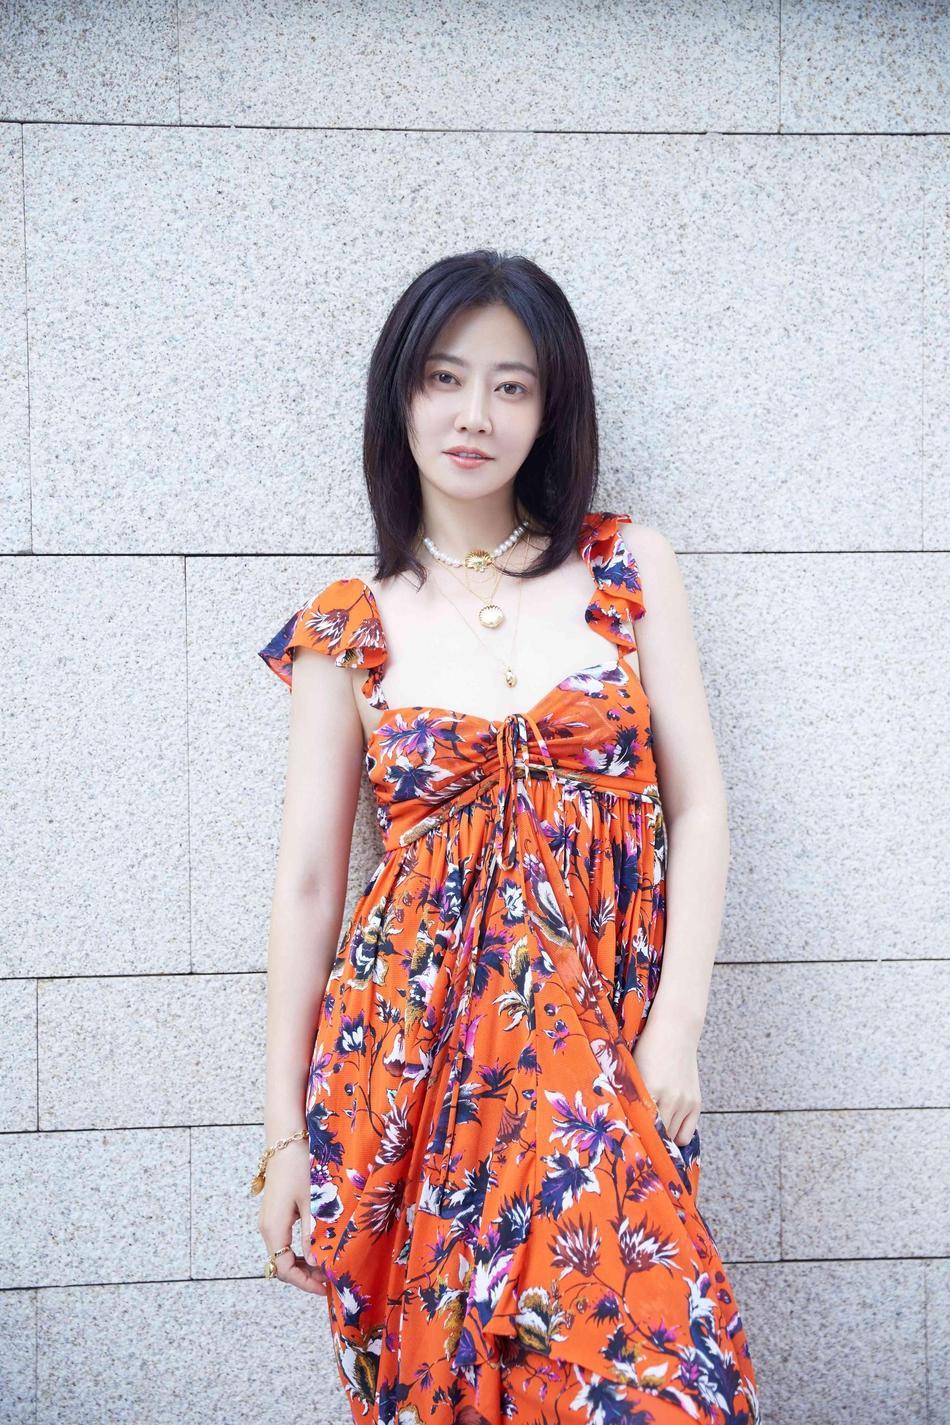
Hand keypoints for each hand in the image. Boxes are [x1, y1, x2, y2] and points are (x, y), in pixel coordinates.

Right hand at [256, 1138, 328, 1294]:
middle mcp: (266, 1227)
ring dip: (303, 1262)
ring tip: (327, 1265)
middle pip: (282, 1263)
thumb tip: (318, 1264)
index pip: (283, 1268)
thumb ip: (313, 1234)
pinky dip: (299, 1249)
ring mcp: (269, 1219)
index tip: (325, 1288)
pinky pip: (285, 1239)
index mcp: (273, 1227)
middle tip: (330, 1279)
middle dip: (305, 1275)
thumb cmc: (300, 1166)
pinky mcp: (274, 1212)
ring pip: (283, 1252)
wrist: (286, 1139)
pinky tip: (318, 1246)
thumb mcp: (312, 1201)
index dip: (303, 1282)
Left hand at [632, 1003, 701, 1146]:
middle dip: (645, 1141)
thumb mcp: (632, 1069)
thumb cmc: (647, 1048)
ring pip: (671, 1138)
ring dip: (660, 1139)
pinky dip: (676, 1137)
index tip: (624, 1145)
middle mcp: (669, 1098)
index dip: (632, 1138)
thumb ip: (627, 1094)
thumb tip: (617, 1119)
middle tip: (635, 1145)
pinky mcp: (695, 1103)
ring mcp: (684, 1102)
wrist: (675, 1030)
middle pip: (656, 1136)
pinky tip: (667, 1131)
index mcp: (649, 1088)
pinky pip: (687, 1134)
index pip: (640, 1126)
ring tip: (650, 1136)